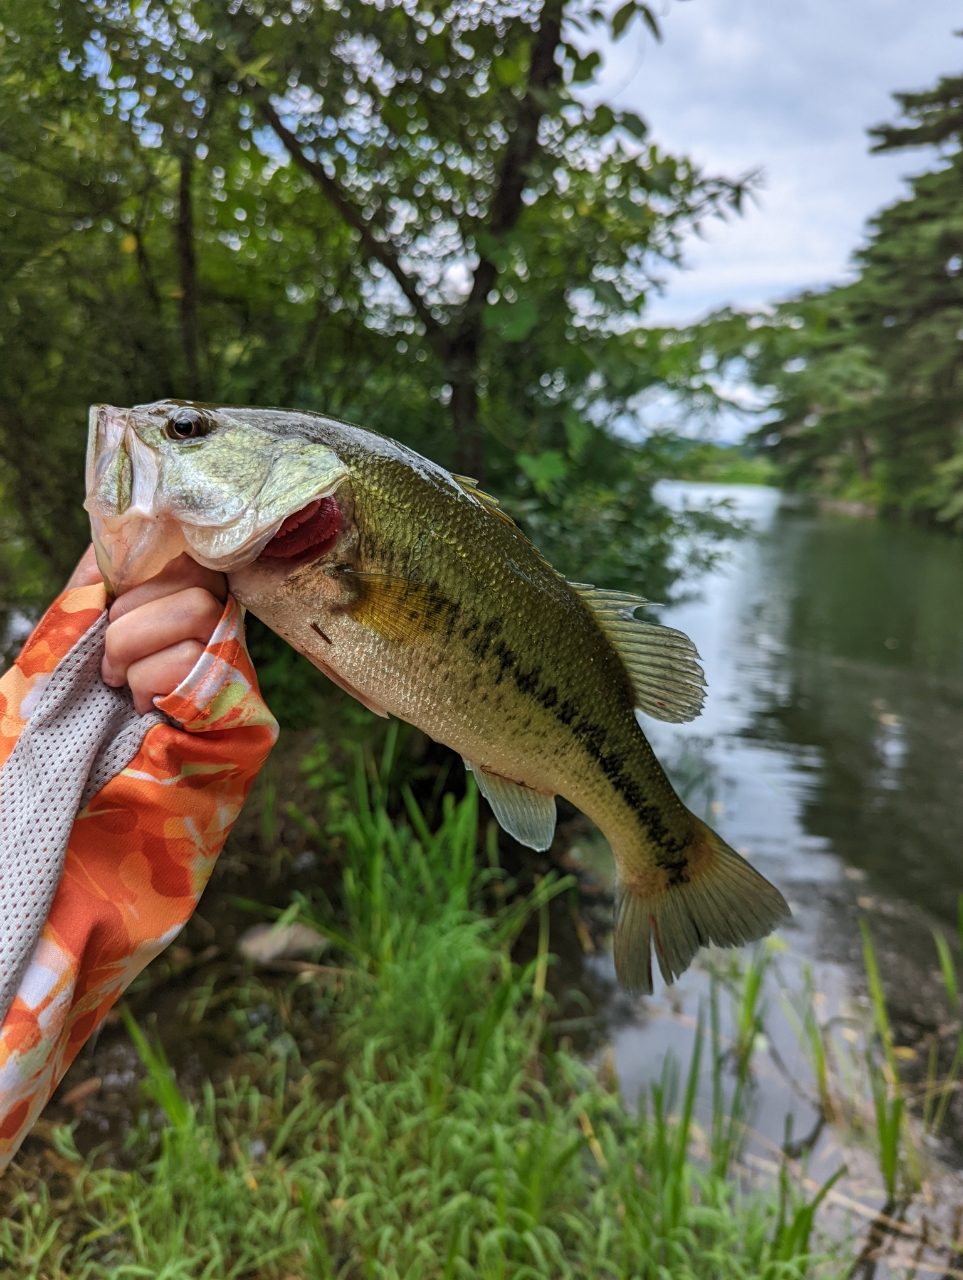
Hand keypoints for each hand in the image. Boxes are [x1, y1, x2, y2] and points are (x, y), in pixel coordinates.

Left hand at [68, 547, 227, 713]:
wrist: (116, 739)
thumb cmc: (107, 671)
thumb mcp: (95, 612)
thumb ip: (102, 572)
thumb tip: (111, 538)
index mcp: (192, 581)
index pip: (188, 544)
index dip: (152, 565)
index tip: (117, 598)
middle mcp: (224, 606)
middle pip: (192, 573)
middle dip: (127, 621)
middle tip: (111, 659)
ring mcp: (233, 643)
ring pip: (194, 611)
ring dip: (134, 655)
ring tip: (124, 680)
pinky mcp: (233, 682)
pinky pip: (185, 660)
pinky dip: (146, 684)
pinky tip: (147, 702)